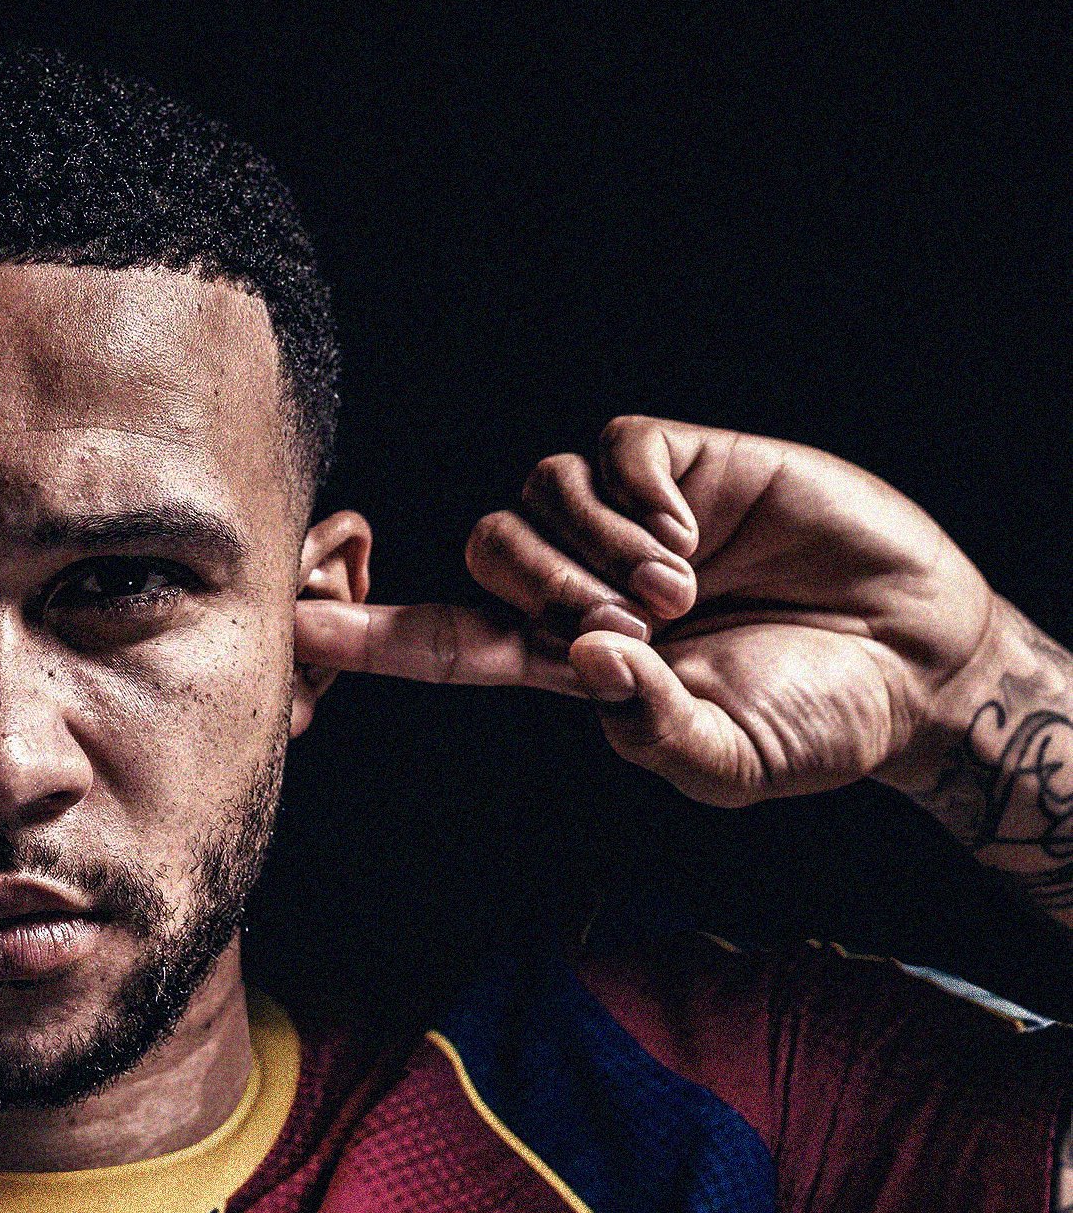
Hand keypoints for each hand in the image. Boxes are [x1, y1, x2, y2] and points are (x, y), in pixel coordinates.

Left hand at [294, 417, 1000, 806]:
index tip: (295, 620)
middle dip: (547, 591)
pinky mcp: (682, 464)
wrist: (917, 655)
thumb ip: (656, 733)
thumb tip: (586, 660)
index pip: (447, 643)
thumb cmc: (821, 721)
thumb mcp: (734, 762)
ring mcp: (629, 520)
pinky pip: (612, 449)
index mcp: (575, 663)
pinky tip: (701, 534)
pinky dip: (644, 496)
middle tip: (645, 629)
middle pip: (485, 553)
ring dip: (601, 550)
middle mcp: (584, 583)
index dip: (372, 632)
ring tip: (686, 593)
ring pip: (536, 494)